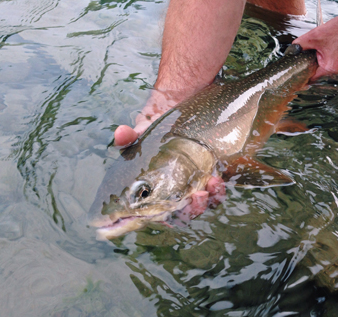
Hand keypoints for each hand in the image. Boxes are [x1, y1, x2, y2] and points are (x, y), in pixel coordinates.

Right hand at [113, 90, 224, 217]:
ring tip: (208, 186)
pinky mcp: (208, 182)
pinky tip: (215, 180)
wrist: (177, 119)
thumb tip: (121, 133)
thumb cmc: (154, 133)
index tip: (162, 215)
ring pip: (199, 208)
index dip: (157, 218)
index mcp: (152, 193)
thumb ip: (129, 137)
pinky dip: (217, 192)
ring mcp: (190, 190)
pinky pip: (215, 195)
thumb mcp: (141, 134)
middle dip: (189, 212)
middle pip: (180, 215)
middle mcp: (171, 196)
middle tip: (195, 198)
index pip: (154, 214)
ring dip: (204, 203)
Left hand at [293, 13, 337, 79]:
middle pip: (322, 70)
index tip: (298, 78)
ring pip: (332, 64)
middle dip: (315, 63)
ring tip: (326, 46)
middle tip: (311, 54)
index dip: (304, 77)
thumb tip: (293, 49)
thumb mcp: (315, 36)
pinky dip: (336, 54)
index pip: (313, 78)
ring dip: (326, 58)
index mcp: (330, 68)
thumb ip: (301, 44)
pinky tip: (336, 45)